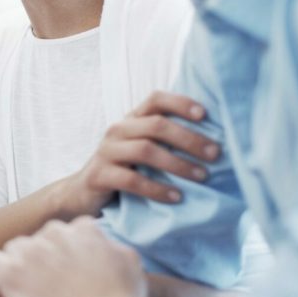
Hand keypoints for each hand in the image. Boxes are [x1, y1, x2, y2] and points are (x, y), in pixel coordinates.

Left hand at [0, 217, 146, 296]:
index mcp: (82, 227)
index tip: (68, 273)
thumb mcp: (129, 262)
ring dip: (20, 267)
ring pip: (14, 250)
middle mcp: (54, 232)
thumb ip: (112, 247)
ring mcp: (30, 250)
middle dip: (41, 260)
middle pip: (38, 240)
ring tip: (32, 292)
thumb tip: (107, 245)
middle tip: (49, 285)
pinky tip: (9, 289)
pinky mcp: (11, 270)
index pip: (65, 233)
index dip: (64, 255)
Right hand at [57, 91, 219, 213]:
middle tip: (215, 155)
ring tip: (201, 176)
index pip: (155, 99)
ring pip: (145, 150)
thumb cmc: (123, 170)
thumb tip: (212, 142)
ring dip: (178, 164)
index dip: (180, 102)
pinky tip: (176, 197)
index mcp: (131, 120)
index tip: (205, 115)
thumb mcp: (141, 149)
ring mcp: (106, 152)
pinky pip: (132, 179)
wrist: (82, 194)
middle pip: (156, 125)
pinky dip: (157, 189)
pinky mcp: (99, 175)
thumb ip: (164, 140)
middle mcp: (117, 130)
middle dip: (189, 139)